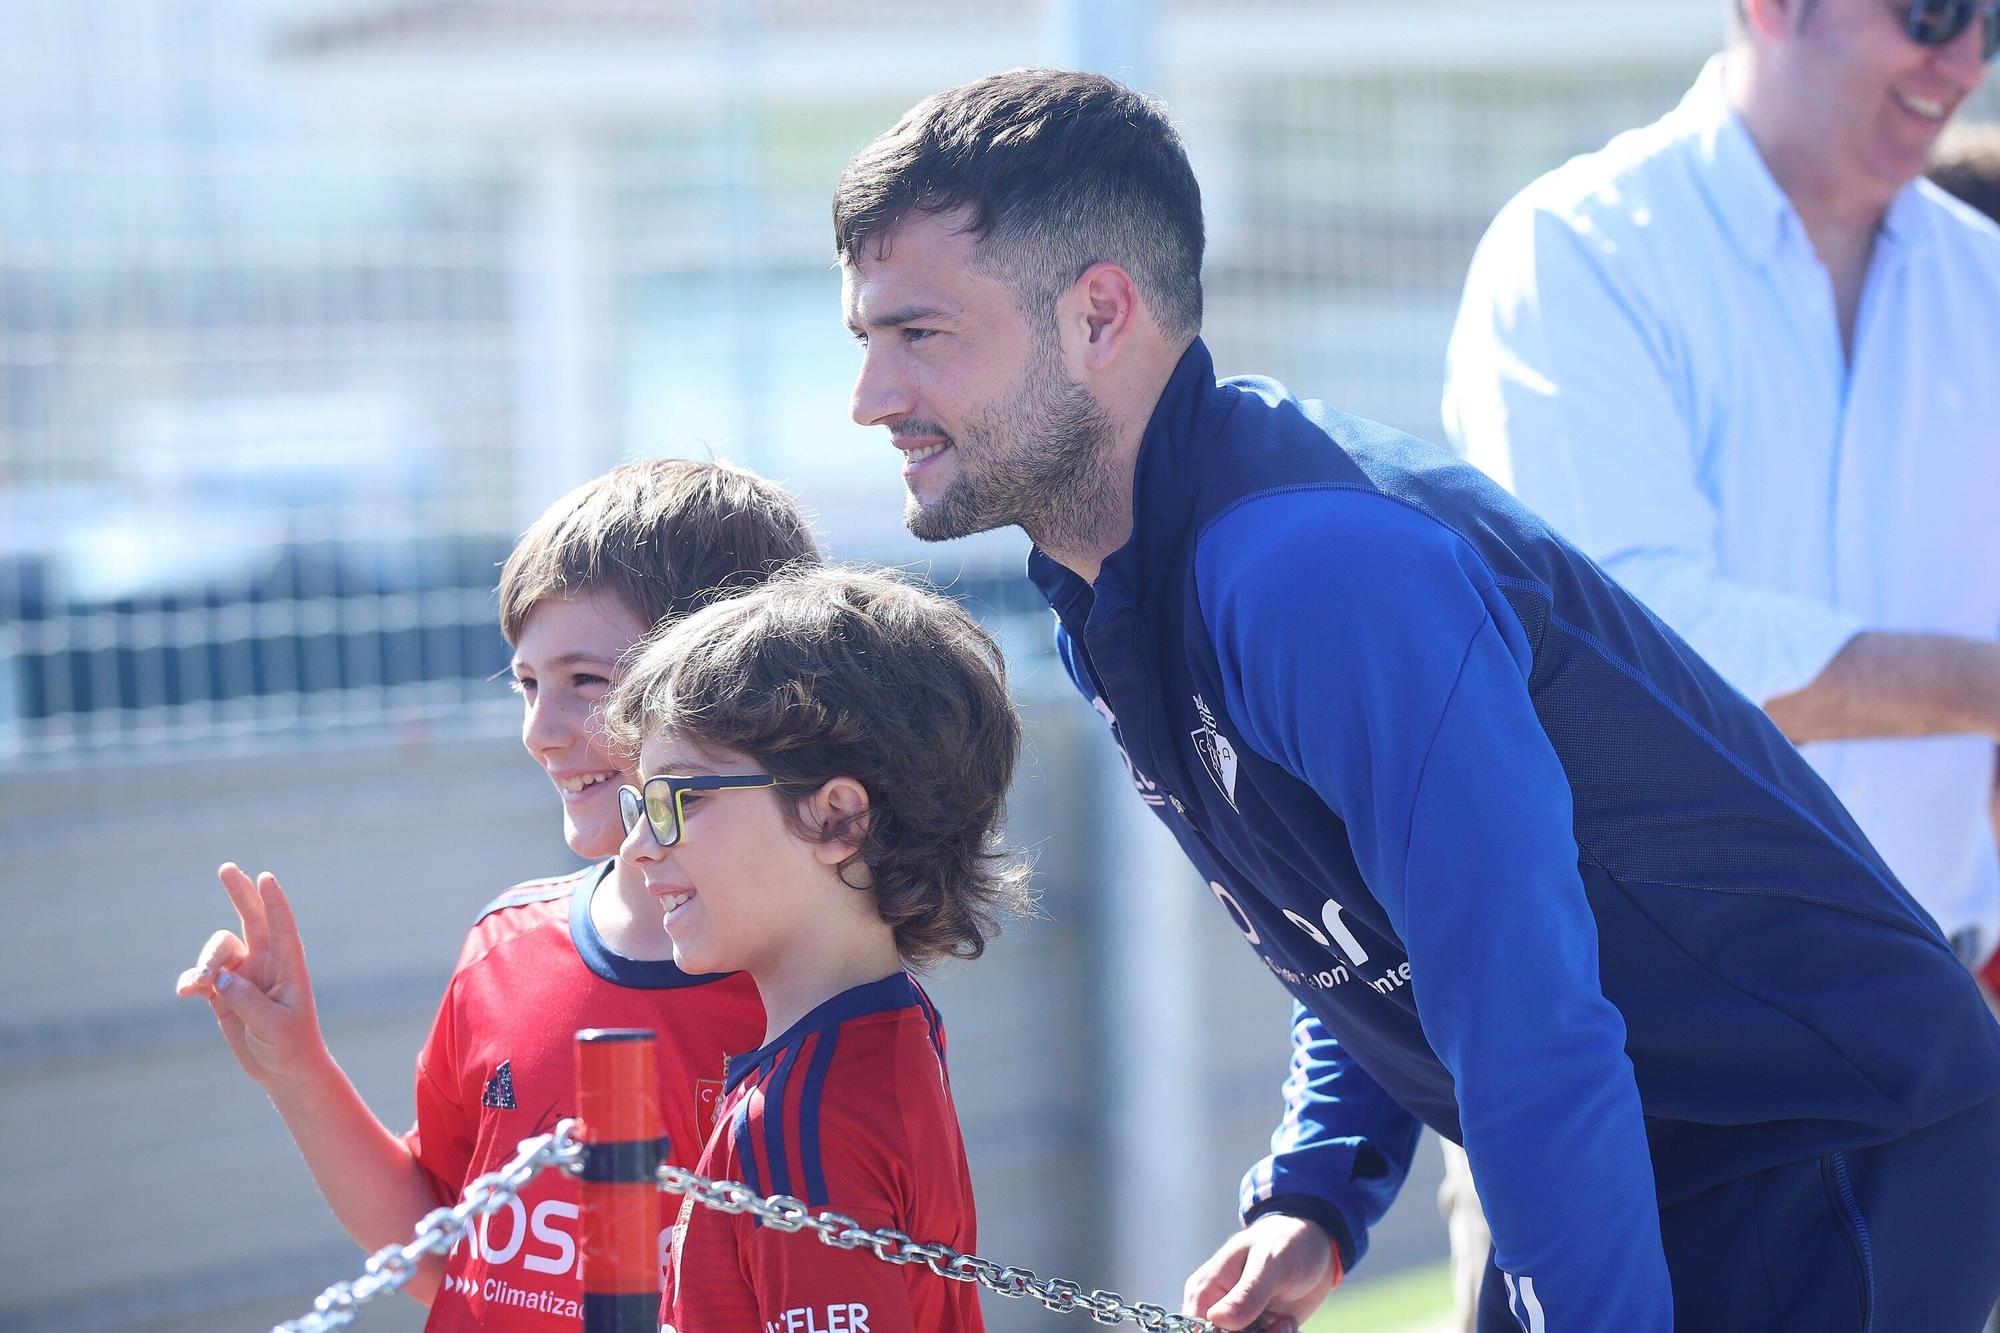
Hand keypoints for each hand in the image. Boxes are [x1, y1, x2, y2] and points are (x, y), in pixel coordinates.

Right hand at [175, 863, 329, 1087]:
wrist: (282, 1070)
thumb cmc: (290, 1046)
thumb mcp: (273, 1027)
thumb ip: (248, 1001)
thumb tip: (222, 979)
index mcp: (289, 966)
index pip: (283, 927)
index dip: (274, 902)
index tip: (265, 878)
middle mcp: (267, 964)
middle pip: (251, 919)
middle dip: (239, 893)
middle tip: (227, 868)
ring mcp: (244, 975)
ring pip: (218, 950)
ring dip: (205, 963)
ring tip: (198, 986)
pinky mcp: (223, 993)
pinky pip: (201, 976)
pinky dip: (191, 980)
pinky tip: (187, 992)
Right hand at [1182, 1213, 1338, 1331]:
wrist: (1316, 1244)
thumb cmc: (1287, 1243)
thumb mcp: (1269, 1264)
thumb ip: (1246, 1294)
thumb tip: (1217, 1319)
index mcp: (1205, 1290)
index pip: (1195, 1330)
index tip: (1248, 1329)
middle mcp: (1217, 1310)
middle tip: (1278, 1327)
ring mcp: (1238, 1322)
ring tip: (1286, 1322)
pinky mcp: (1259, 1329)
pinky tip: (1288, 1322)